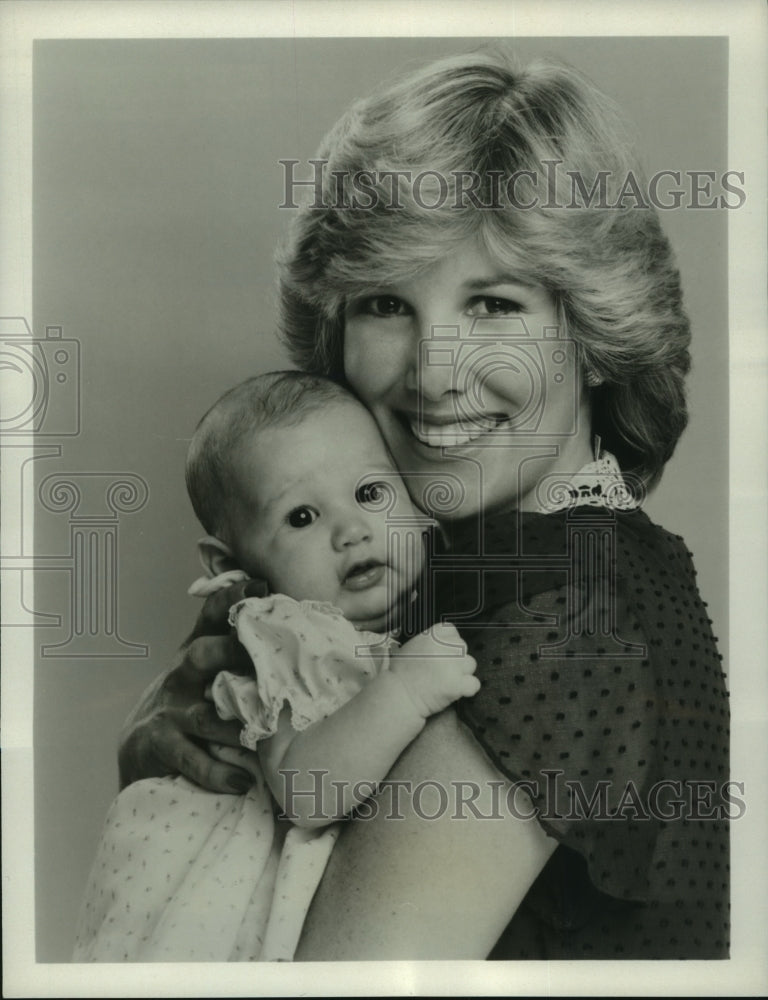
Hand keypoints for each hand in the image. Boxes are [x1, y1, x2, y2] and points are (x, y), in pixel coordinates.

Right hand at [117, 578, 266, 793]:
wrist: (141, 745)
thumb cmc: (196, 700)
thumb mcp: (213, 668)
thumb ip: (245, 649)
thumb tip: (305, 632)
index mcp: (198, 650)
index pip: (212, 616)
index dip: (233, 599)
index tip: (261, 586)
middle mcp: (181, 674)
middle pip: (201, 655)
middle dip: (229, 653)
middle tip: (263, 662)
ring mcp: (170, 711)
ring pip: (203, 716)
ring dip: (235, 727)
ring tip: (263, 737)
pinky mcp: (161, 745)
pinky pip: (191, 760)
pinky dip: (218, 772)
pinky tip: (243, 782)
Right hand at [391, 622, 479, 717]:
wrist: (399, 696)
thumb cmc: (401, 674)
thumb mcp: (411, 647)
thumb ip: (430, 642)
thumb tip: (444, 641)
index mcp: (431, 636)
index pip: (451, 630)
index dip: (449, 642)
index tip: (443, 652)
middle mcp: (443, 647)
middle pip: (463, 647)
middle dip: (456, 658)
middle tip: (443, 670)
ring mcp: (452, 666)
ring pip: (470, 664)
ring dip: (463, 672)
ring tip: (447, 681)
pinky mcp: (456, 684)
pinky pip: (474, 683)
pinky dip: (468, 689)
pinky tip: (456, 691)